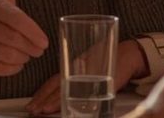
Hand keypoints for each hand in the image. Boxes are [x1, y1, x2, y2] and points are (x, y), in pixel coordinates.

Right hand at [0, 0, 47, 74]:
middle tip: (40, 49)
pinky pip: (1, 68)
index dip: (32, 30)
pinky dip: (14, 67)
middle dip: (31, 46)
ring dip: (24, 56)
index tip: (44, 40)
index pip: (14, 18)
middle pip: (14, 39)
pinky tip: (17, 62)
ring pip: (9, 55)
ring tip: (28, 53)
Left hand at [26, 39, 148, 114]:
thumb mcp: (91, 66)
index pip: (54, 80)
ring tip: (42, 110)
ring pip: (68, 89)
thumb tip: (65, 95)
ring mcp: (91, 76)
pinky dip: (77, 100)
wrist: (131, 54)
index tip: (32, 102)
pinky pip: (87, 94)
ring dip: (55, 101)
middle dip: (44, 99)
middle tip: (33, 109)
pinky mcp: (104, 82)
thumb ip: (79, 78)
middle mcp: (80, 70)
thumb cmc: (110, 59)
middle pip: (57, 85)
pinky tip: (68, 107)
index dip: (42, 92)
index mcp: (75, 66)